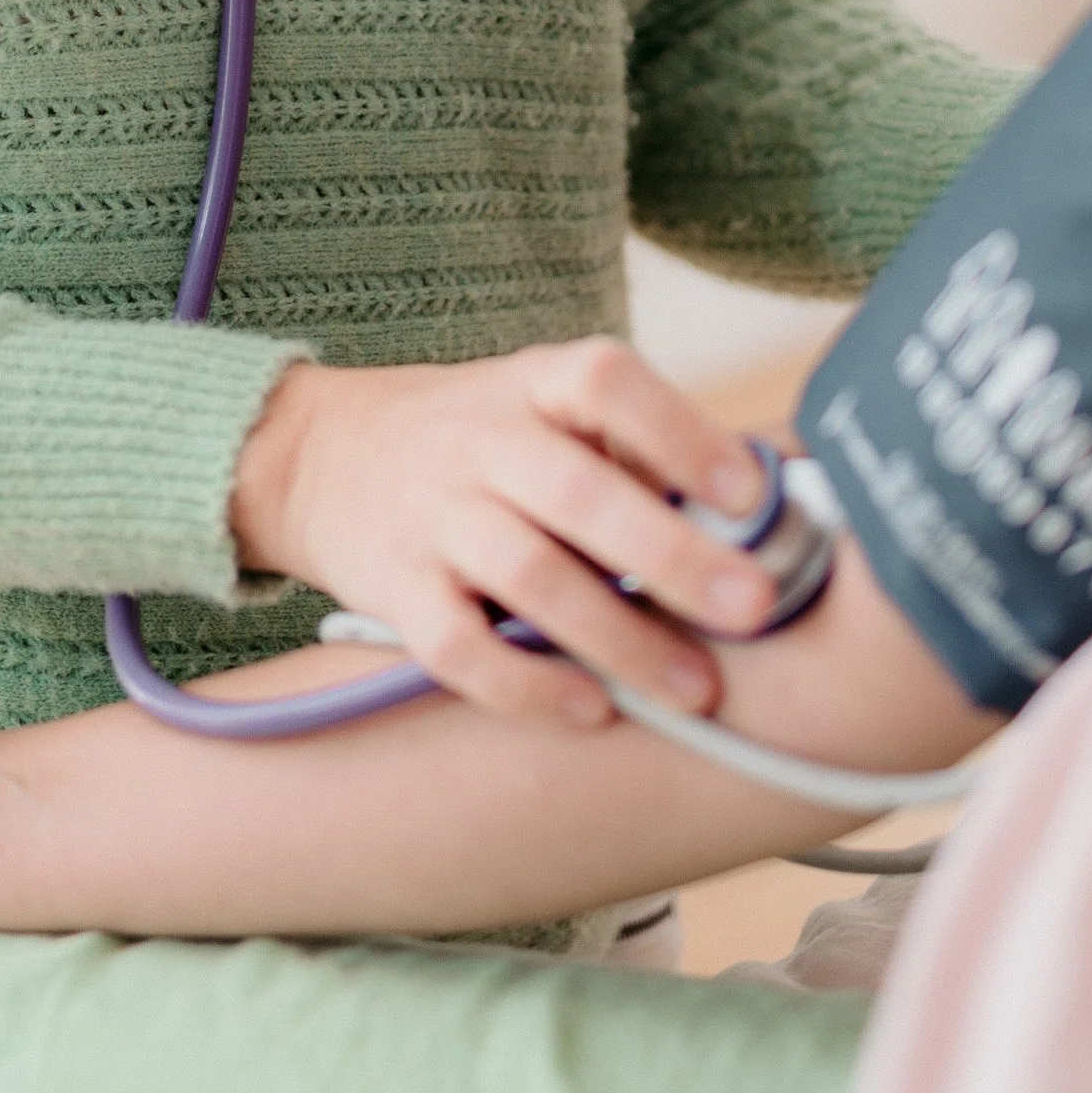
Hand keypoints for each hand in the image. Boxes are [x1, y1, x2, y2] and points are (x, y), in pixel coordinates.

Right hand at [230, 338, 778, 726]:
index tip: (749, 494)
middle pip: (578, 493)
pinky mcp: (395, 588)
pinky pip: (458, 647)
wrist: (317, 454)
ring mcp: (432, 516)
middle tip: (754, 609)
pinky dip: (525, 685)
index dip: (678, 432)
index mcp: (534, 384)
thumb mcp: (544, 407)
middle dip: (672, 554)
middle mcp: (480, 442)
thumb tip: (774, 508)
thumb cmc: (477, 441)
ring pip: (528, 575)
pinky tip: (590, 710)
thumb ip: (638, 450)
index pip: (606, 382)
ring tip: (695, 690)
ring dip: (619, 638)